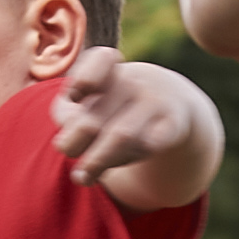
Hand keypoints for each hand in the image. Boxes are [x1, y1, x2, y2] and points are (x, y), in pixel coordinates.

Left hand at [49, 44, 204, 184]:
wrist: (171, 99)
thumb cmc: (114, 102)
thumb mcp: (89, 98)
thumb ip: (65, 113)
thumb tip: (65, 142)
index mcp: (110, 69)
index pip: (101, 60)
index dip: (82, 81)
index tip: (74, 97)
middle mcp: (134, 82)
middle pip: (94, 120)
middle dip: (74, 143)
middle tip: (67, 152)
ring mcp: (155, 103)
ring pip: (121, 136)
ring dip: (97, 161)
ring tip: (81, 177)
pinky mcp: (173, 126)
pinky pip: (154, 143)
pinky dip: (140, 150)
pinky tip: (125, 160)